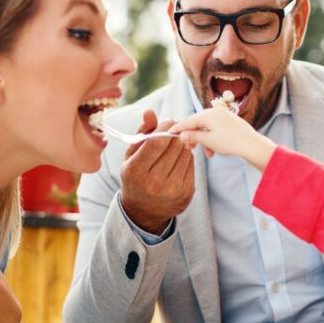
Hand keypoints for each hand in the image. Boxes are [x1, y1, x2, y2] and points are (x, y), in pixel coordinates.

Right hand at [120, 110, 194, 233]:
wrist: (144, 210)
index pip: (156, 143)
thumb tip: (150, 111)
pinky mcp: (187, 193)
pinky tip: (178, 160)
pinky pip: (192, 164)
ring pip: (186, 153)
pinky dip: (186, 158)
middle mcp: (154, 183)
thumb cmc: (136, 176)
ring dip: (182, 145)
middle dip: (176, 135)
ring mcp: (173, 190)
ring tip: (174, 147)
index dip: (165, 128)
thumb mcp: (131, 155)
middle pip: (174, 146)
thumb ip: (142, 132)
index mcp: (136, 171)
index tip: (169, 122)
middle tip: (174, 132)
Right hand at [169, 107, 276, 169]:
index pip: (188, 121)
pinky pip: (215, 128)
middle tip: (189, 148)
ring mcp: (223, 115)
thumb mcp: (208, 141)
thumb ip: (193, 136)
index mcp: (208, 114)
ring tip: (207, 153)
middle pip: (197, 123)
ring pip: (206, 127)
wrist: (252, 145)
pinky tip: (214, 150)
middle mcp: (215, 111)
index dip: (178, 128)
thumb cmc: (230, 142)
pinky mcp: (229, 121)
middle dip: (193, 136)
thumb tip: (182, 134)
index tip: (169, 133)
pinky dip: (212, 138)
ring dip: (204, 140)